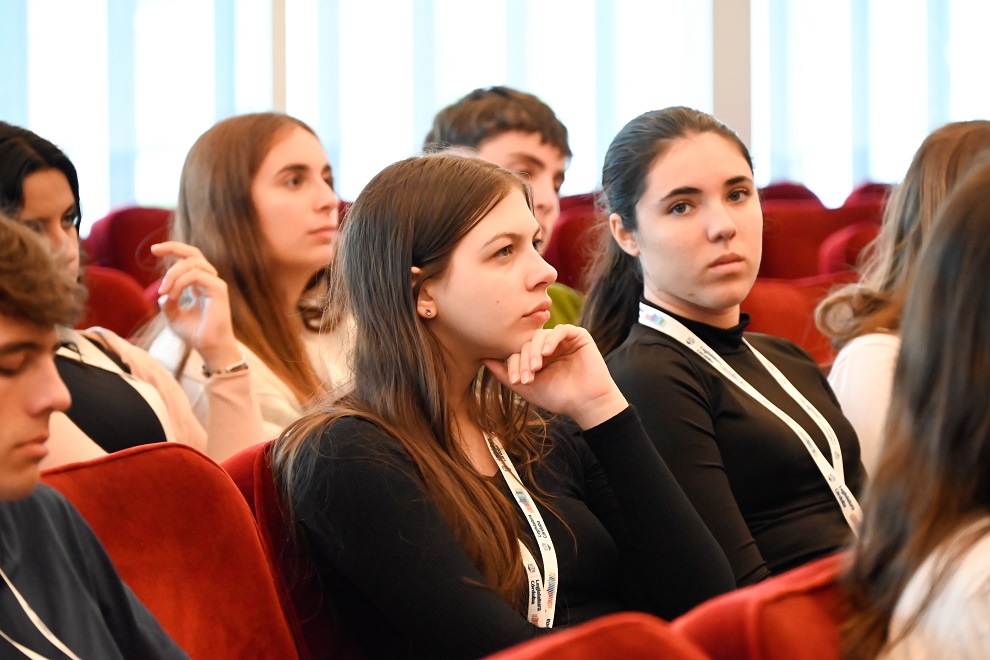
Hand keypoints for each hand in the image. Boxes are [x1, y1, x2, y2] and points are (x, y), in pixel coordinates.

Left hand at [152, 242, 241, 369]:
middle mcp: (209, 281)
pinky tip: (173, 297)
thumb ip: (168, 300)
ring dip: (172, 275)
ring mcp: (215, 283)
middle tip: (154, 250)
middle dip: (173, 247)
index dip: (173, 249)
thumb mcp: (173, 315)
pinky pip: (195, 276)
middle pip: (193, 253)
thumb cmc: (195, 334)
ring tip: (164, 292)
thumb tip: (164, 292)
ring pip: (192, 263)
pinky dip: (179, 283)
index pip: (189, 259)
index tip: (154, 250)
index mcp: (200, 284)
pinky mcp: (218, 289)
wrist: (209, 347)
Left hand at [482, 324, 627, 428]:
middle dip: (524, 359)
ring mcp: (562, 339)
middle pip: (527, 342)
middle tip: (526, 377)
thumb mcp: (526, 387)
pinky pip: (561, 330)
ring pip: (541, 335)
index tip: (515, 381)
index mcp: (535, 356)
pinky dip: (551, 340)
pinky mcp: (578, 336)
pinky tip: (547, 353)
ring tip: (536, 368)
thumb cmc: (558, 397)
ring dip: (535, 351)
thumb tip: (482, 358)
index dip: (514, 363)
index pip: (518, 351)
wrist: (586, 403)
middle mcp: (547, 345)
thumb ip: (505, 373)